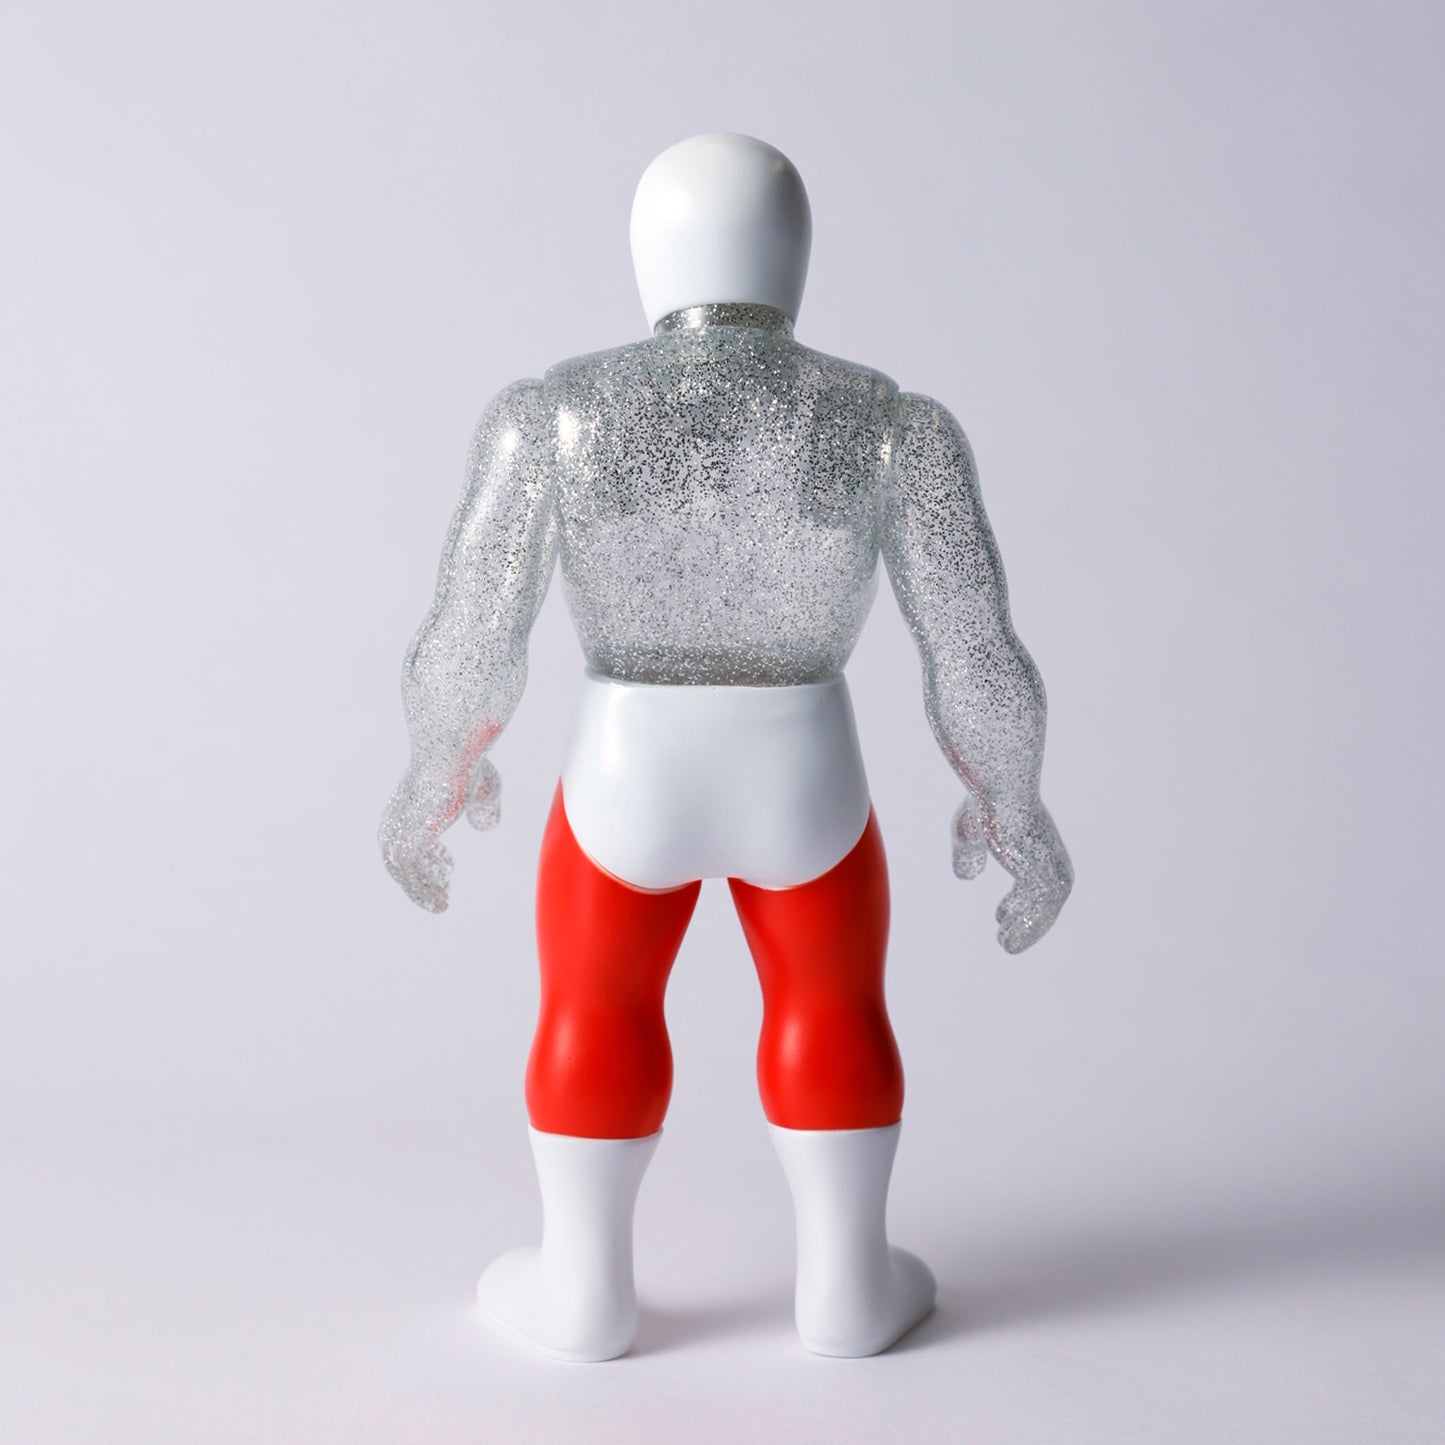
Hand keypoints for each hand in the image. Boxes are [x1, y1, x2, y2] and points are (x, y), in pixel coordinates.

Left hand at [379, 756, 502, 911]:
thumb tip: (485, 825)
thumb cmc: (467, 766)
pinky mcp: (405, 844)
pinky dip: (421, 893)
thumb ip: (484, 807)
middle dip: (422, 873)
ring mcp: (399, 831)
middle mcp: (399, 817)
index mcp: (412, 802)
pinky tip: (440, 904)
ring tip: (441, 906)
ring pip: (402, 871)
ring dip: (421, 890)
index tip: (448, 866)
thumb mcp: (484, 791)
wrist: (451, 758)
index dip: (429, 853)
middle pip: (401, 855)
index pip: (412, 834)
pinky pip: (408, 878)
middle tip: (444, 887)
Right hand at [951, 795, 1072, 952]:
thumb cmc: (987, 805)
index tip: (1001, 914)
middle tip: (1005, 935)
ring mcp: (1051, 872)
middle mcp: (1051, 860)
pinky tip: (1007, 944)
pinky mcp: (1045, 882)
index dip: (1019, 900)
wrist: (1001, 794)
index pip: (1034, 880)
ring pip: (1043, 912)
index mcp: (1038, 845)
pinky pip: (1038, 917)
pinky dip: (1025, 932)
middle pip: (1043, 900)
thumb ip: (969, 851)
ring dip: (1026, 931)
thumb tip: (966, 875)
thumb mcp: (970, 831)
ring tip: (1005, 945)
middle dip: (1025, 917)